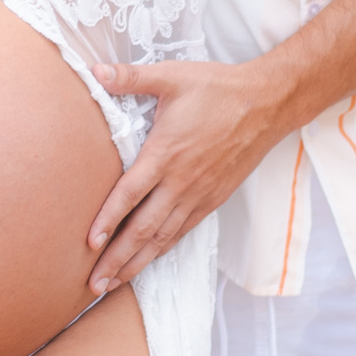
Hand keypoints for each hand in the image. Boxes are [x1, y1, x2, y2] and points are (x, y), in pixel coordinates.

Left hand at [85, 58, 292, 291]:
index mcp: (166, 153)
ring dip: (137, 262)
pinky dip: (163, 249)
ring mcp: (199, 194)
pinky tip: (149, 259)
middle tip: (93, 284)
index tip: (89, 244)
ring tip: (113, 283)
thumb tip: (94, 70)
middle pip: (143, 228)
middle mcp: (181, 181)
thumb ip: (131, 76)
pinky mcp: (214, 199)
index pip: (130, 194)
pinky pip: (183, 231)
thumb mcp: (172, 76)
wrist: (266, 104)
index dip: (108, 220)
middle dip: (117, 258)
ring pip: (163, 237)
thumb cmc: (217, 89)